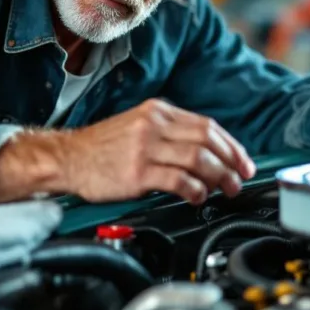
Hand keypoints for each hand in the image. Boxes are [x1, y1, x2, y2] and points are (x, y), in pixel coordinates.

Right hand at [61, 99, 256, 204]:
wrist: (67, 158)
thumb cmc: (101, 148)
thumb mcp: (138, 126)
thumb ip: (169, 134)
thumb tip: (206, 154)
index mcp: (158, 112)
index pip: (206, 126)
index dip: (230, 146)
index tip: (243, 162)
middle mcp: (154, 125)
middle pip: (207, 141)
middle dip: (231, 162)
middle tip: (239, 179)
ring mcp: (145, 148)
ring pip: (197, 159)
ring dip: (218, 177)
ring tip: (224, 190)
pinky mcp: (137, 172)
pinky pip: (178, 180)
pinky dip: (195, 190)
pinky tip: (197, 197)